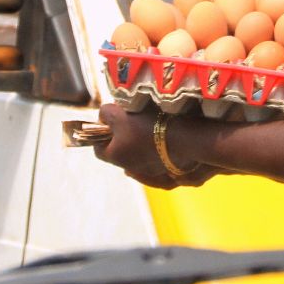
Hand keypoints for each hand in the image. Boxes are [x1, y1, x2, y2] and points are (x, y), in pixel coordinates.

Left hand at [93, 103, 218, 188]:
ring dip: (139, 141)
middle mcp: (131, 167)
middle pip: (120, 152)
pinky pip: (156, 158)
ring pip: (139, 155)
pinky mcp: (168, 167)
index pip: (98, 148)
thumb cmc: (148, 128)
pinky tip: (161, 135)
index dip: (101, 133)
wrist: (185, 140)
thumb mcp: (121, 116)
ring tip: (146, 124)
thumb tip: (103, 115)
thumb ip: (106, 114)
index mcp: (116, 156)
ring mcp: (150, 169)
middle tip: (129, 118)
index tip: (109, 120)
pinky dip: (155, 147)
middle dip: (121, 136)